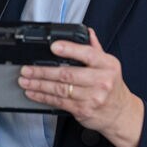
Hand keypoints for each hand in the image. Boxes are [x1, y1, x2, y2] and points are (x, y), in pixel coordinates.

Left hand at [18, 29, 144, 146]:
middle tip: (27, 69)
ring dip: (39, 85)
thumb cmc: (112, 88)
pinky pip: (59, 102)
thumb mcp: (109, 65)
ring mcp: (92, 97)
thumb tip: (87, 32)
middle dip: (43, 71)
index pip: (87, 54)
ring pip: (60, 89)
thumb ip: (95, 49)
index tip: (53, 46)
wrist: (121, 114)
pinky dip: (43, 97)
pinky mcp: (83, 110)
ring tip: (25, 80)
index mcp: (107, 65)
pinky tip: (33, 93)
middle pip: (67, 74)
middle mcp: (101, 81)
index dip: (69, 49)